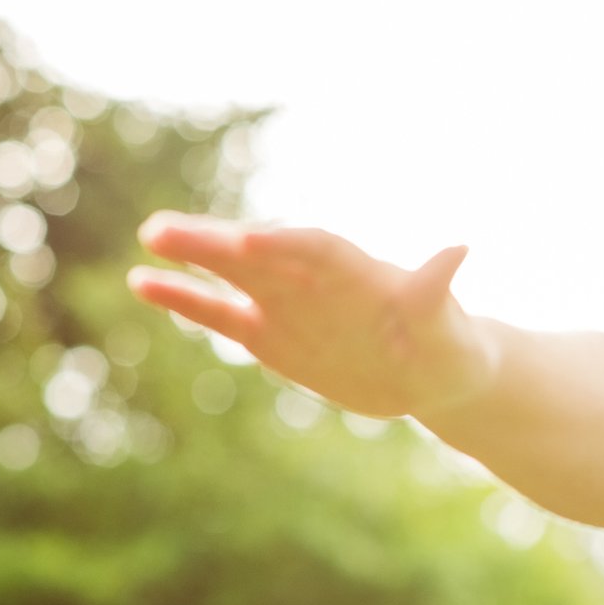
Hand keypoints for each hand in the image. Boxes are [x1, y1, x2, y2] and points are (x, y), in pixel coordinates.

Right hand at [126, 210, 496, 418]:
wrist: (434, 375)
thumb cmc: (451, 346)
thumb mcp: (450, 329)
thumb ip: (437, 293)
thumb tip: (459, 248)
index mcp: (360, 273)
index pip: (319, 250)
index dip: (287, 245)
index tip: (250, 241)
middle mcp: (317, 282)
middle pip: (264, 254)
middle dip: (219, 242)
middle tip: (166, 229)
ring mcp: (289, 305)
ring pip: (234, 275)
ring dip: (195, 256)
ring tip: (152, 236)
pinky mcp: (271, 335)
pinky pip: (222, 314)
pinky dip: (186, 299)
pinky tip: (144, 282)